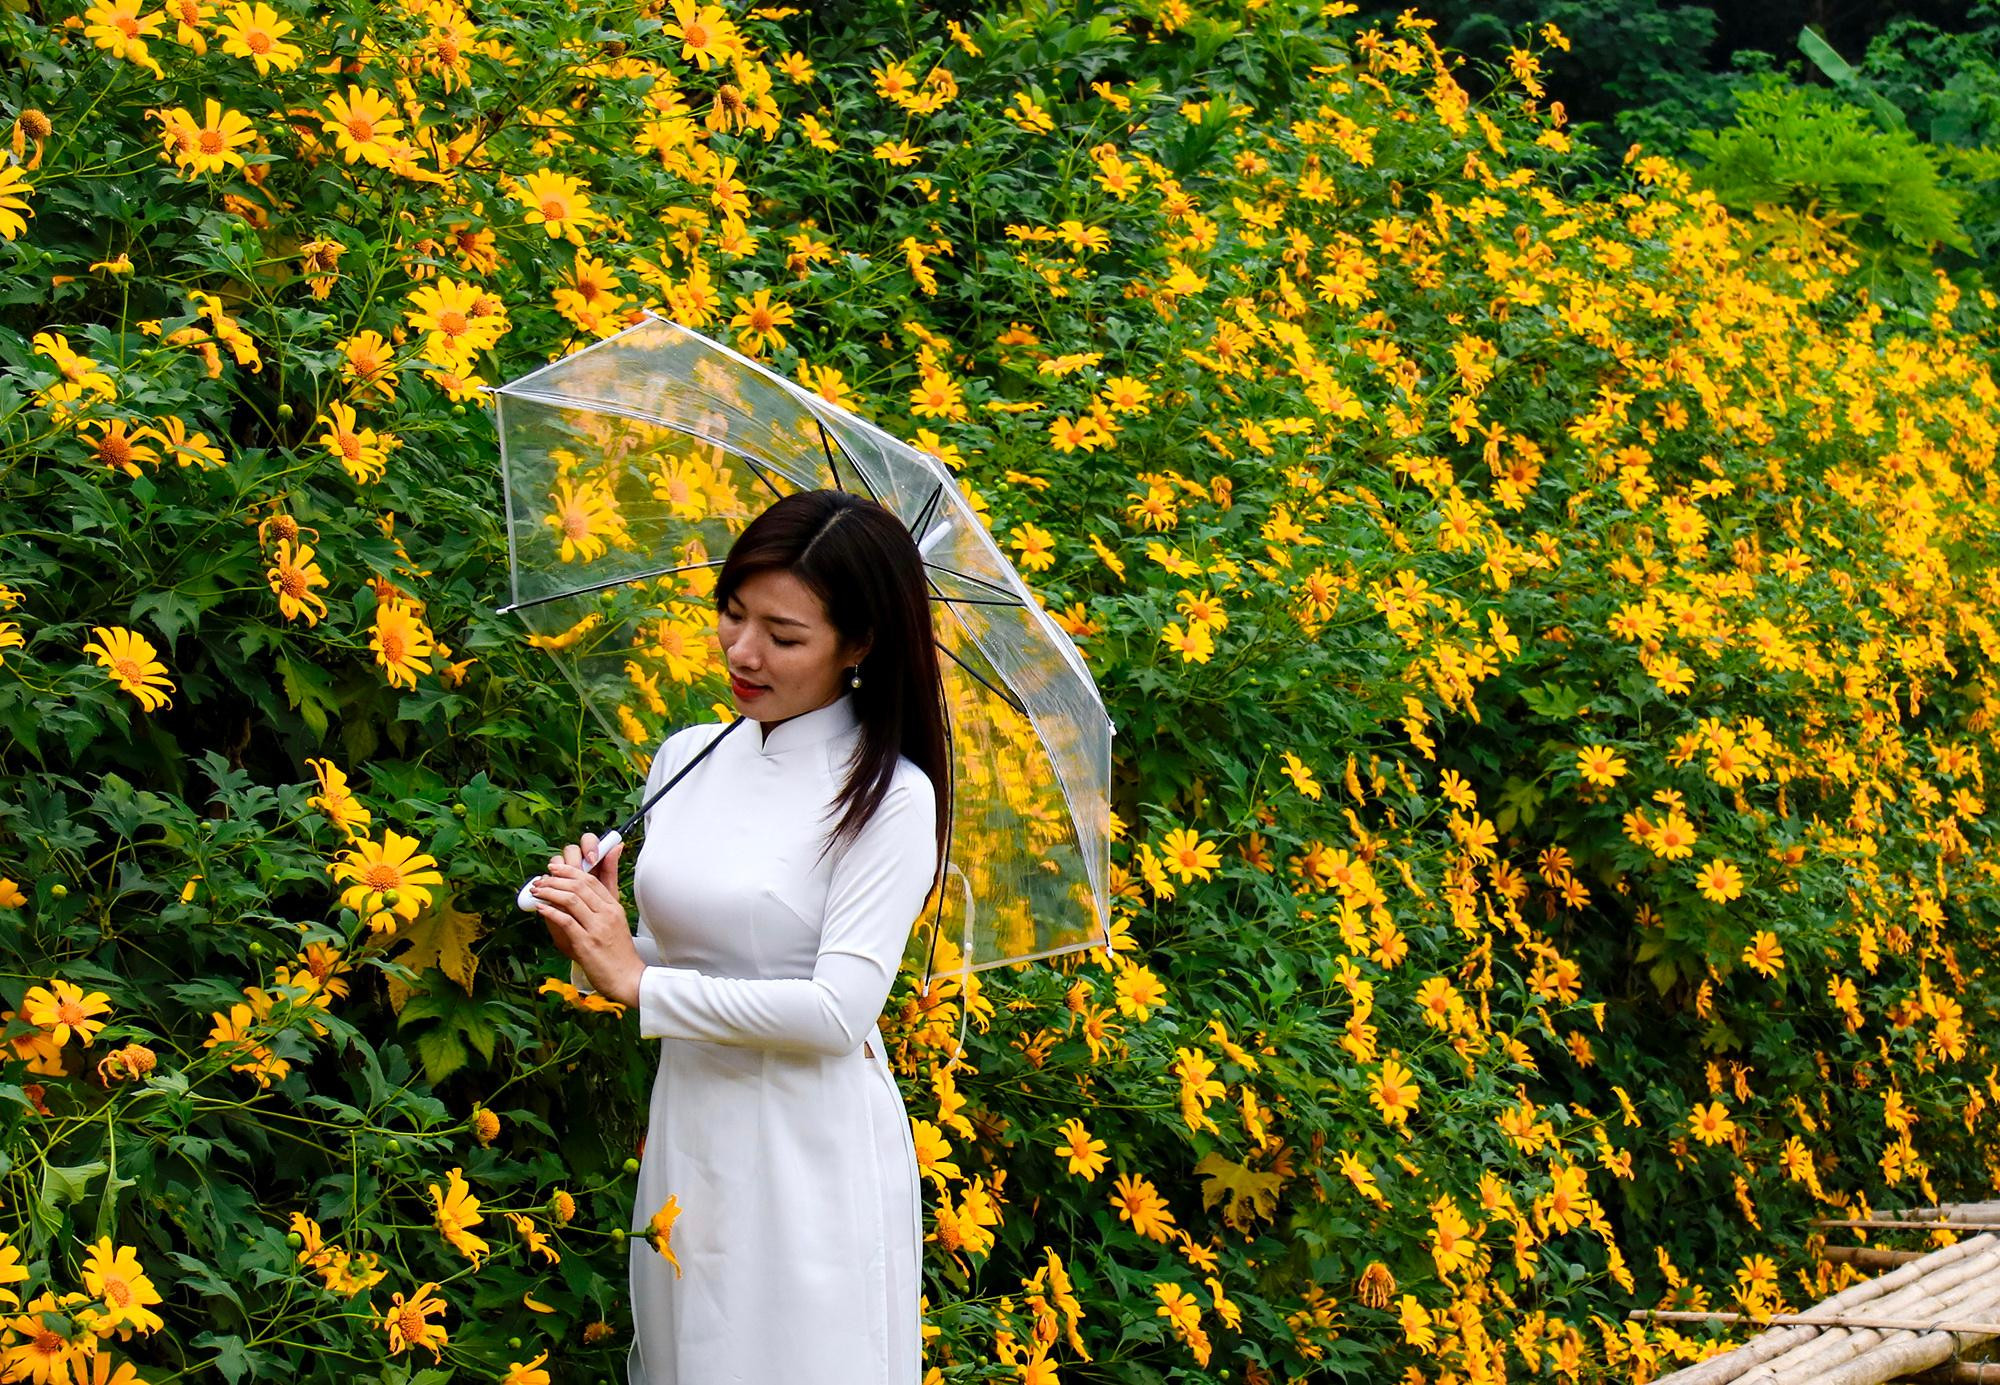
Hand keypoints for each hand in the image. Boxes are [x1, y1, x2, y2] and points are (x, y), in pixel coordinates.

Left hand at [530, 833, 644, 1008]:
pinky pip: (565, 921)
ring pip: (571, 900)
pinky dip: (550, 912)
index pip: (591, 880)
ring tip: (537, 891)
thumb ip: (604, 902)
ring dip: (549, 892)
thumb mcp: (616, 921)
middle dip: (556, 879)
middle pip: (580, 886)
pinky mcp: (586, 943)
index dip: (570, 871)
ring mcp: (597, 928)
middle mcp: (607, 914)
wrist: (626, 978)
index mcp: (613, 907)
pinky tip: (540, 908)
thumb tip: (595, 883)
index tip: (555, 869)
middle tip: (541, 880)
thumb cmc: (618, 953)